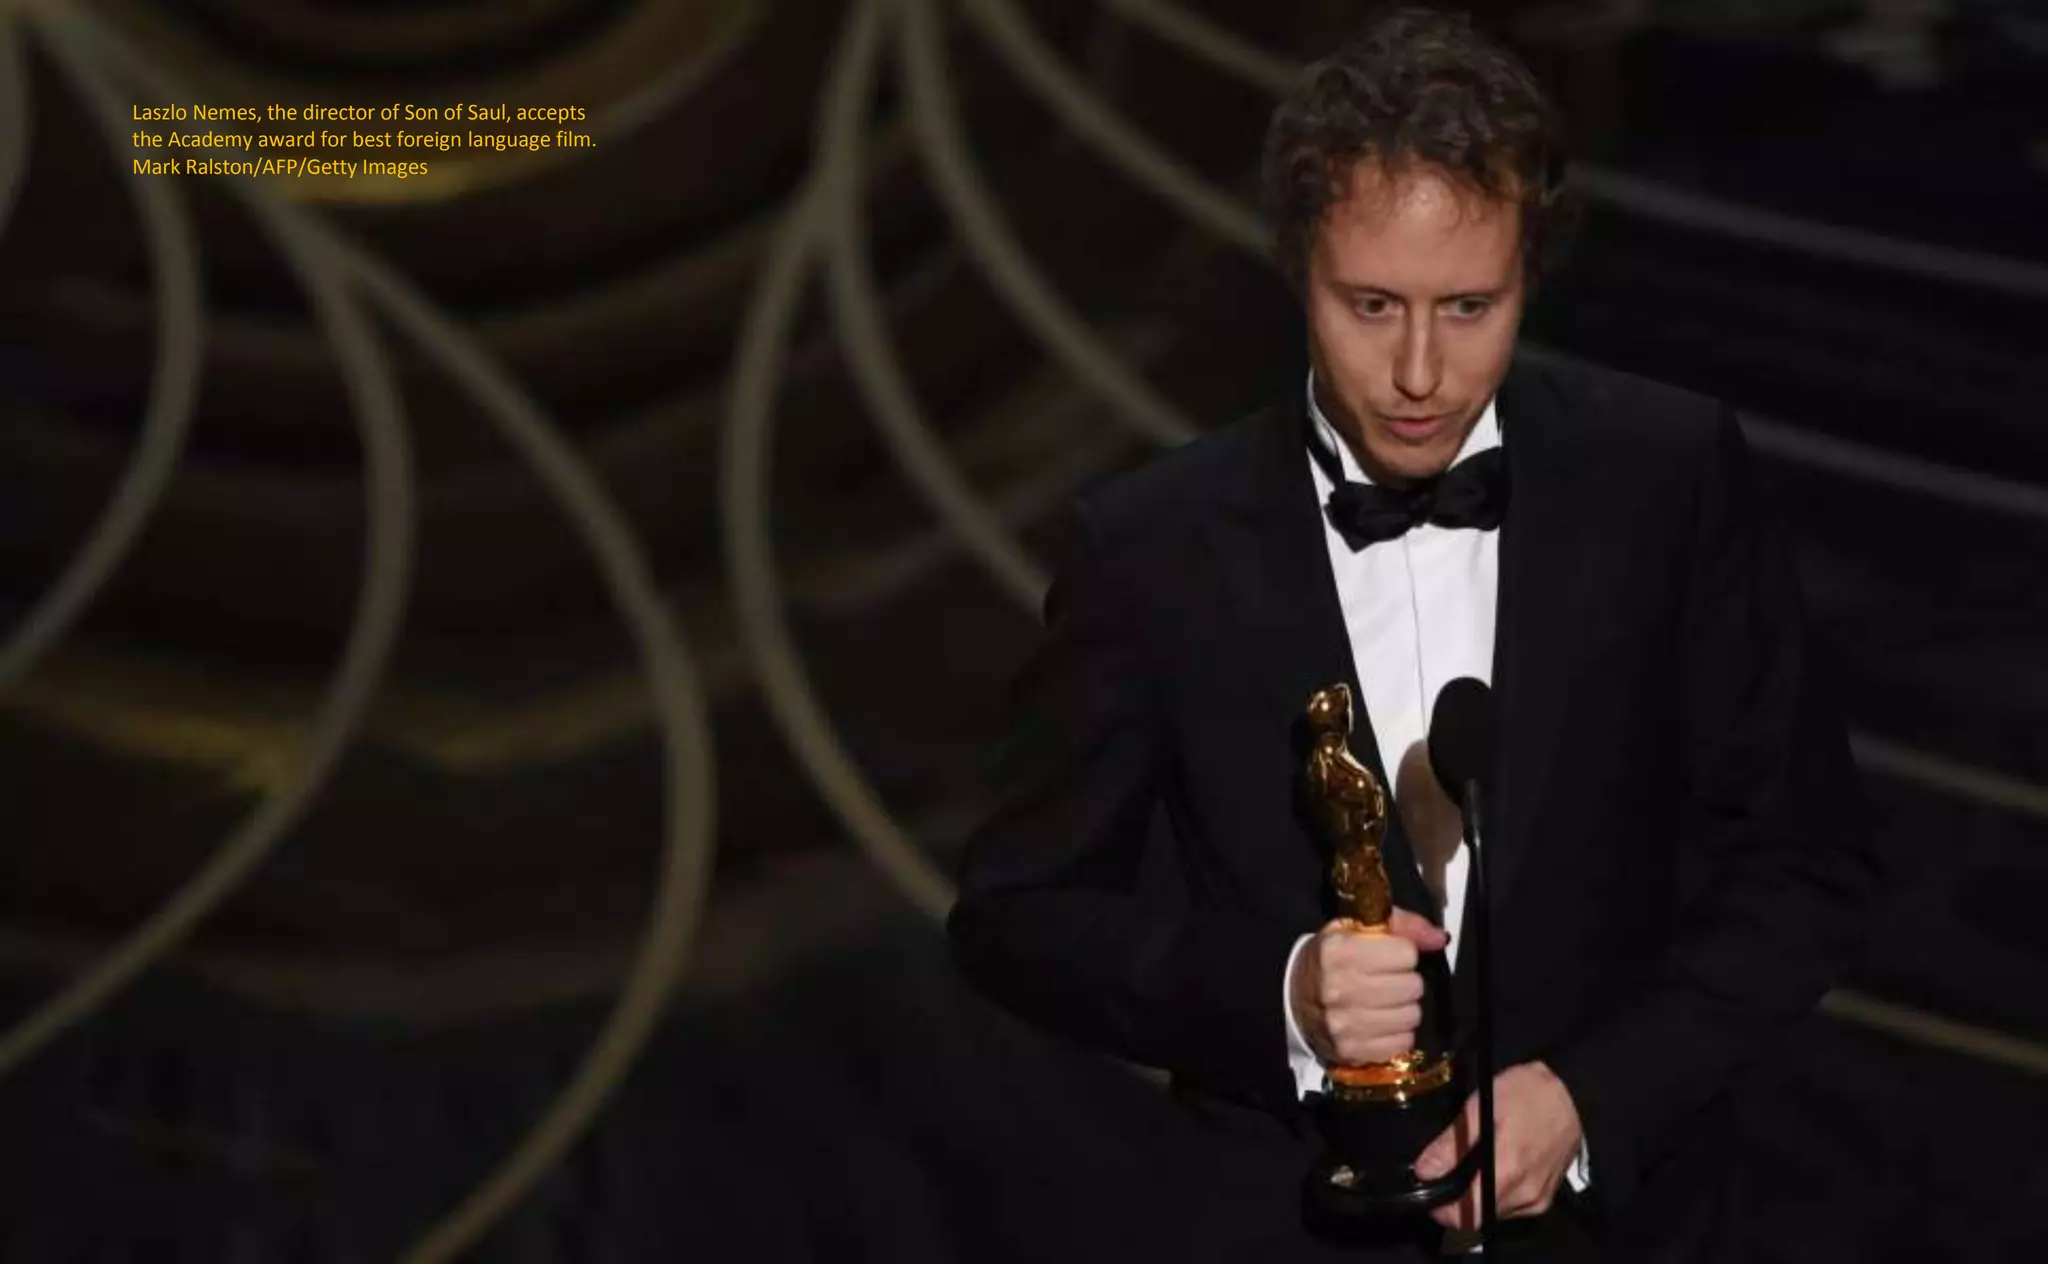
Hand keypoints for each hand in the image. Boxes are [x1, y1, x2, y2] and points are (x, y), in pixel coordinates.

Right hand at [1287, 908, 1448, 1065]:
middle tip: (1388, 981)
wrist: (1293, 1000)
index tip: (1388, 956)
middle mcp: (1340, 989)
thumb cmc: (1330, 960)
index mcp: (1340, 952)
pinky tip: (1381, 1023)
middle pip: (1412, 986)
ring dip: (1404, 1008)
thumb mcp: (1356, 930)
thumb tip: (1441, 939)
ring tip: (1385, 1002)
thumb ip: (1403, 926)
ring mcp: (1345, 1024)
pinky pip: (1403, 1043)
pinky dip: (1397, 1033)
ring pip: (1411, 1016)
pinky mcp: (1352, 1051)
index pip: (1406, 953)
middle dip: (1405, 981)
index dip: (1401, 953)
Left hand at [1415, 1061, 1582, 1229]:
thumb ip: (1451, 1144)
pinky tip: (1491, 1168)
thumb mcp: (1480, 1107)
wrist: (1573, 1093)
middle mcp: (1526, 1195)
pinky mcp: (1545, 1197)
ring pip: (1494, 1214)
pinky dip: (1495, 1194)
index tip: (1430, 1188)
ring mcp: (1539, 1200)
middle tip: (1444, 1170)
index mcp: (1507, 1172)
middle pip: (1479, 1217)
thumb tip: (1424, 1170)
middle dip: (1456, 1200)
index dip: (1442, 1210)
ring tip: (1468, 1165)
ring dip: (1476, 1198)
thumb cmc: (1527, 1093)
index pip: (1467, 1216)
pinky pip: (1512, 1207)